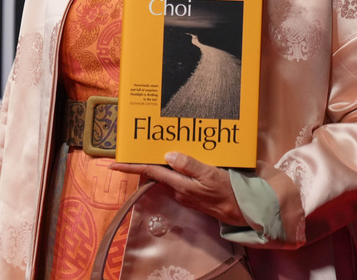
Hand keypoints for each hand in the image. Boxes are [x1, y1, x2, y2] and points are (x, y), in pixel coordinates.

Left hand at [110, 152, 246, 226]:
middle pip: (158, 173)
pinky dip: (177, 169)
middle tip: (142, 144)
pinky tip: (184, 159)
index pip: (151, 172)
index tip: (114, 163)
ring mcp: (186, 193)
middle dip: (148, 160)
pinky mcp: (194, 194)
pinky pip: (180, 179)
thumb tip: (167, 155)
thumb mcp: (210, 175)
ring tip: (162, 146)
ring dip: (164, 163)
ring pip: (169, 175)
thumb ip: (189, 165)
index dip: (132, 167)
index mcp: (180, 184)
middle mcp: (179, 190)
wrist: (242, 212)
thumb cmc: (228, 192)